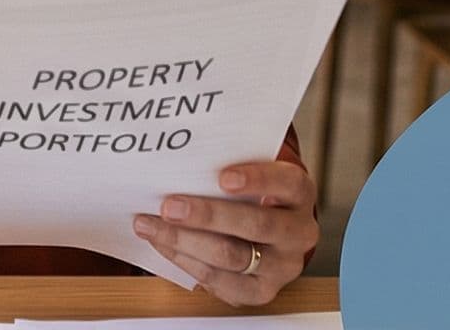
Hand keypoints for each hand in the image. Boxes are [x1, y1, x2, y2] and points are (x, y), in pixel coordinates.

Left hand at [131, 159, 315, 305]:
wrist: (265, 237)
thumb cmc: (248, 196)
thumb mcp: (249, 173)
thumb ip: (225, 164)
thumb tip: (176, 158)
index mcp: (298, 194)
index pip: (287, 183)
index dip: (258, 180)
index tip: (223, 177)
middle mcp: (298, 232)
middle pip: (256, 225)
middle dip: (207, 215)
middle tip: (169, 206)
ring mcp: (281, 266)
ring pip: (232, 256)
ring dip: (185, 240)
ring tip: (151, 225)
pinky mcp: (260, 291)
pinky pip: (219, 280)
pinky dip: (185, 260)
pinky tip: (162, 244)